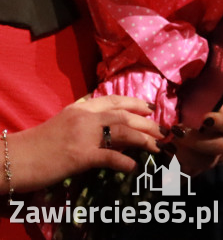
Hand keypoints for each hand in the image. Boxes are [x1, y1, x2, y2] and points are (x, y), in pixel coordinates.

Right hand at [3, 95, 161, 193]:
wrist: (15, 158)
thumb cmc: (38, 143)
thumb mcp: (63, 122)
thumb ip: (84, 119)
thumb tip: (107, 123)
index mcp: (81, 108)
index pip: (114, 100)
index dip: (136, 103)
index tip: (151, 108)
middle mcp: (85, 117)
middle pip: (125, 115)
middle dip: (147, 123)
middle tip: (162, 131)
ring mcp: (83, 135)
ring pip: (123, 131)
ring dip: (144, 139)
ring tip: (156, 147)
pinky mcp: (80, 155)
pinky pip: (110, 156)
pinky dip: (125, 162)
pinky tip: (134, 167)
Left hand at [168, 83, 222, 174]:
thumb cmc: (221, 102)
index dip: (218, 122)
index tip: (206, 119)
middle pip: (213, 147)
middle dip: (194, 141)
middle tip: (176, 132)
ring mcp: (213, 156)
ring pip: (201, 162)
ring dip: (182, 156)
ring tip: (165, 146)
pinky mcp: (201, 166)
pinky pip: (189, 173)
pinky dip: (176, 170)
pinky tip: (163, 162)